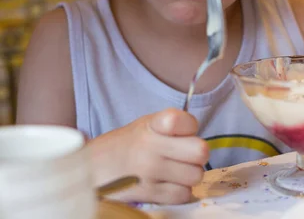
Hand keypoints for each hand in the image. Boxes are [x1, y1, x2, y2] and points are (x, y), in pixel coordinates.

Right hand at [88, 108, 208, 203]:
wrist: (90, 170)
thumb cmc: (125, 146)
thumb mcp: (145, 126)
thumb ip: (173, 128)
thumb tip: (200, 142)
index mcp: (152, 125)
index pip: (187, 121)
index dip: (190, 127)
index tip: (181, 132)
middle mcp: (150, 147)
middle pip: (200, 152)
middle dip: (196, 155)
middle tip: (184, 156)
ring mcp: (149, 172)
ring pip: (195, 176)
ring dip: (188, 175)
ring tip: (172, 171)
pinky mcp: (148, 194)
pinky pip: (183, 194)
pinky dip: (179, 192)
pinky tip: (165, 184)